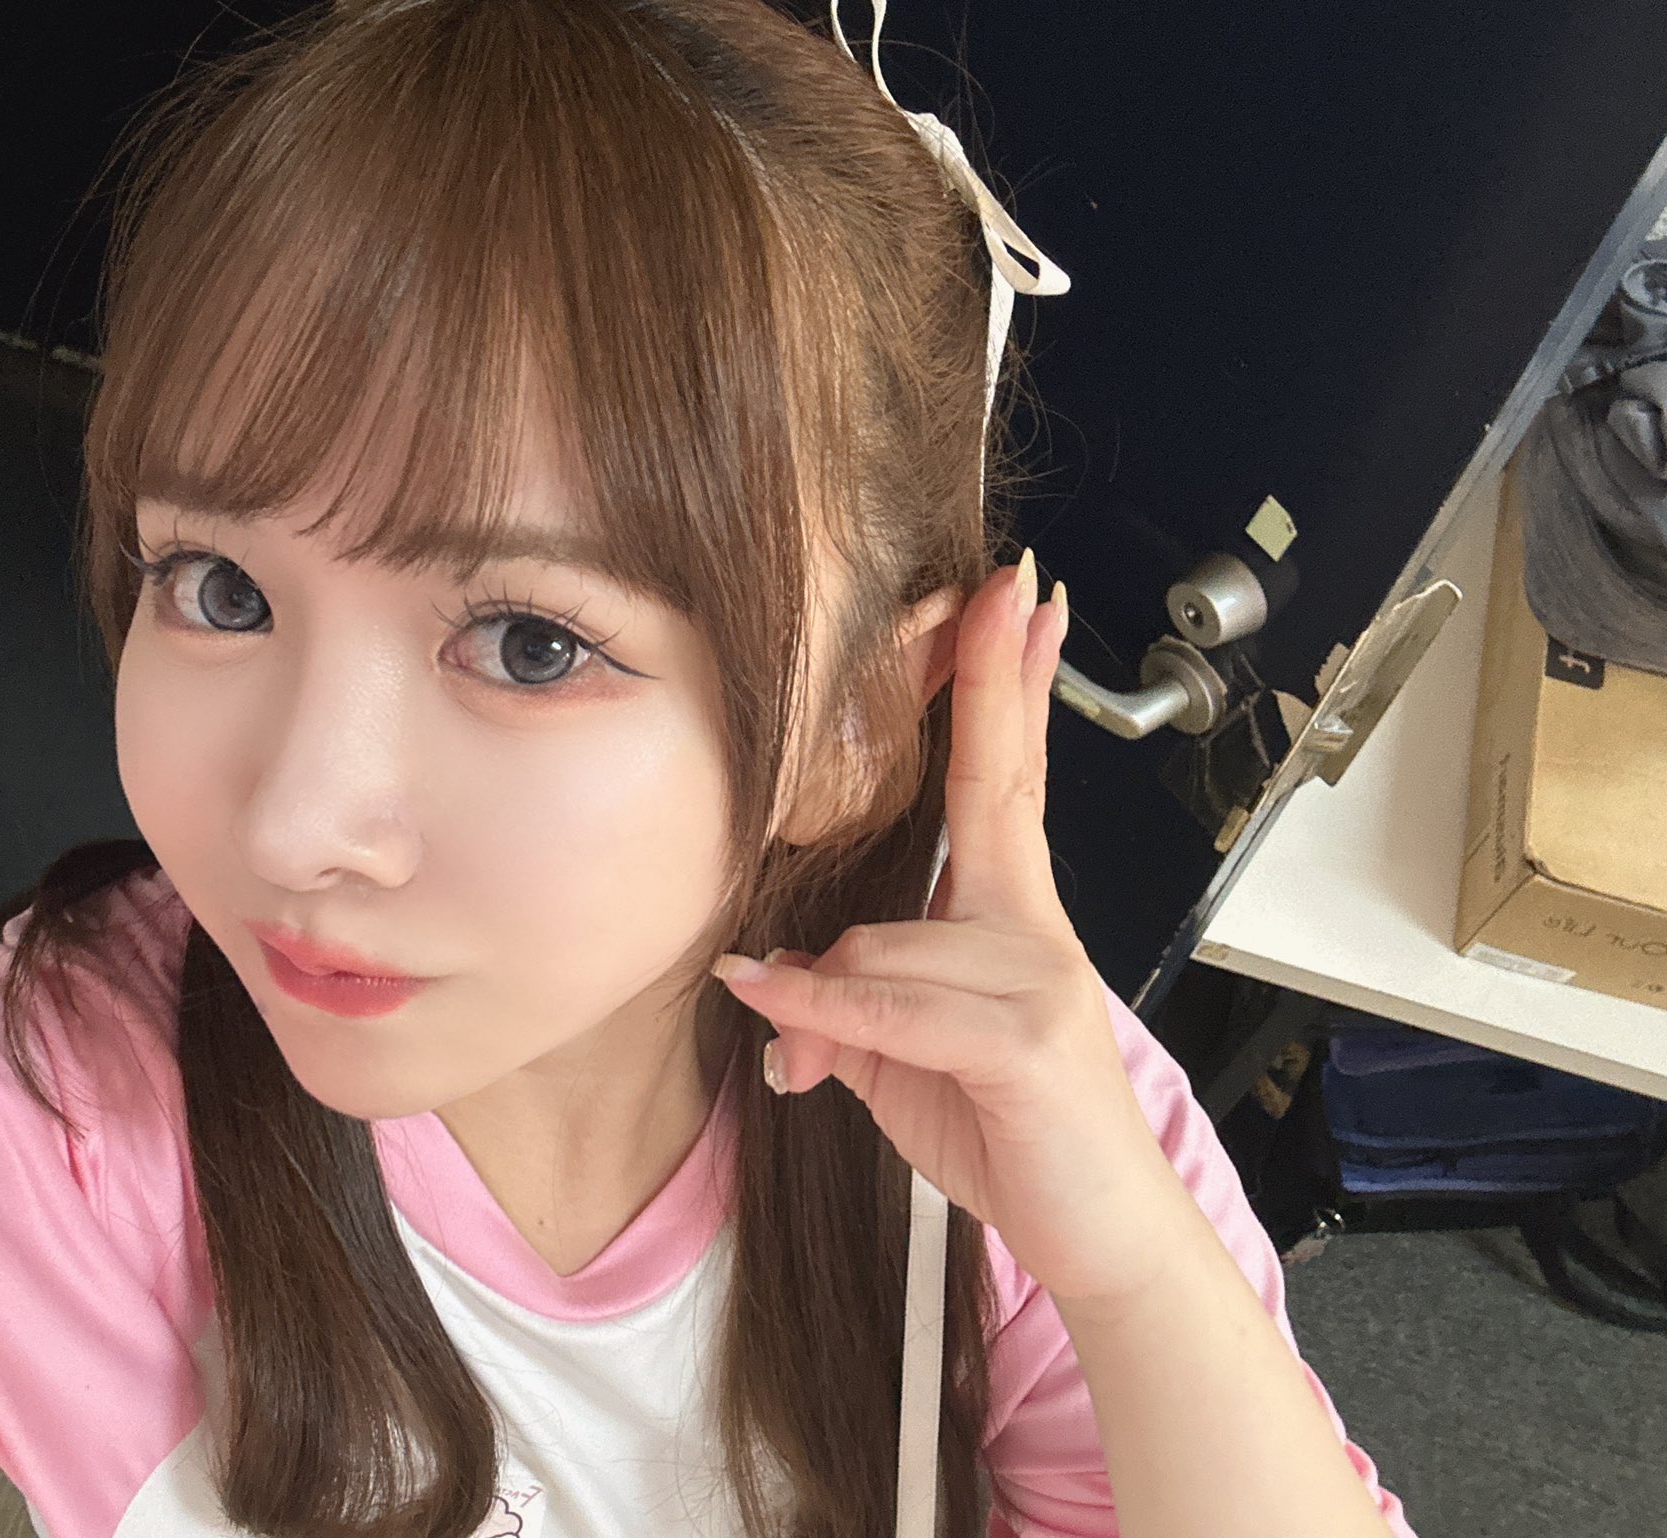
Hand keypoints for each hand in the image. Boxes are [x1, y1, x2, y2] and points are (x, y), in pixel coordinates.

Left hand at [711, 553, 1188, 1309]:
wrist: (1098, 1238)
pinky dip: (822, 1014)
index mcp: (1008, 917)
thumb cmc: (1009, 1136)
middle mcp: (1032, 929)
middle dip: (996, 680)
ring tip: (812, 1065)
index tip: (1012, 605)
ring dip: (823, 1004)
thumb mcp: (901, 1061)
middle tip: (1008, 585)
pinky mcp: (1023, 1038)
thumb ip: (839, 1006)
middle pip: (997, 786)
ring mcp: (1037, 978)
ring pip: (879, 941)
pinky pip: (888, 1003)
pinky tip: (784, 1023)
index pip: (1002, 778)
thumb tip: (769, 983)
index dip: (1002, 688)